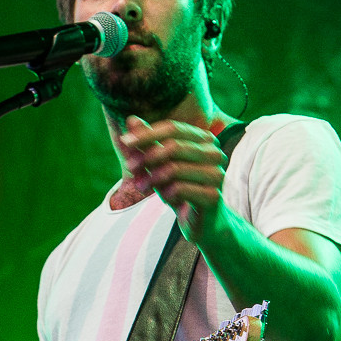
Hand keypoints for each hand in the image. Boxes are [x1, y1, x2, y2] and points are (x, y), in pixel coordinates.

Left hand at [118, 116, 226, 239]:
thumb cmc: (180, 188)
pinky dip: (165, 192)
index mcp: (205, 139)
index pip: (173, 128)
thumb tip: (131, 119)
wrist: (201, 221)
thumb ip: (148, 142)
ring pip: (175, 168)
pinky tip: (164, 197)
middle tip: (130, 168)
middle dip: (146, 157)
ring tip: (141, 186)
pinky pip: (180, 189)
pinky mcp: (213, 196)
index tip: (125, 142)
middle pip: (174, 146)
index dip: (147, 134)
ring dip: (152, 177)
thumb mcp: (160, 164)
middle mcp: (215, 153)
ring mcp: (216, 174)